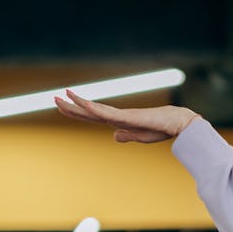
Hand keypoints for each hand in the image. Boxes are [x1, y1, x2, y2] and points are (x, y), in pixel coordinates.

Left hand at [54, 89, 199, 142]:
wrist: (179, 124)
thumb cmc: (161, 129)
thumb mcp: (140, 136)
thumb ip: (126, 135)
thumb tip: (114, 136)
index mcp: (117, 121)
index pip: (90, 117)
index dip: (75, 112)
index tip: (61, 106)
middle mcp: (116, 116)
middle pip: (89, 111)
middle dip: (71, 106)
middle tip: (53, 98)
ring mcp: (123, 115)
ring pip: (96, 110)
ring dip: (80, 103)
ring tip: (65, 94)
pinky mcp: (131, 117)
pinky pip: (111, 113)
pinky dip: (97, 109)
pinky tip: (86, 105)